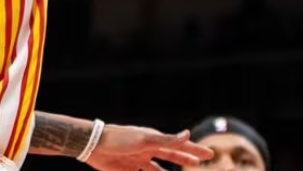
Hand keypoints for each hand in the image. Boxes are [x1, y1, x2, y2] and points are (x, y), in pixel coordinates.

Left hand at [86, 125, 213, 170]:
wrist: (94, 146)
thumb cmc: (120, 139)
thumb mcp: (145, 140)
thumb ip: (167, 140)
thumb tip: (187, 134)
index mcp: (155, 140)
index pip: (179, 146)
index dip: (194, 151)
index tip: (208, 155)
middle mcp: (149, 150)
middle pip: (171, 157)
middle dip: (185, 160)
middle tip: (198, 164)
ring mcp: (138, 161)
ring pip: (158, 170)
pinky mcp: (127, 170)